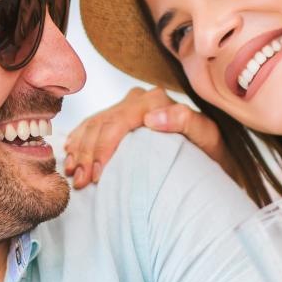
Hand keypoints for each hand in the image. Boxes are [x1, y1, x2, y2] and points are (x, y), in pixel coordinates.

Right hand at [63, 87, 224, 188]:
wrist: (210, 157)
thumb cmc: (210, 152)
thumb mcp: (207, 137)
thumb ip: (186, 121)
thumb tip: (152, 118)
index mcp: (156, 100)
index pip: (118, 122)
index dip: (103, 148)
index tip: (97, 175)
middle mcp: (140, 99)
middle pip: (102, 124)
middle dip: (86, 154)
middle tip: (80, 182)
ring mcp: (128, 107)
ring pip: (93, 125)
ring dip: (79, 150)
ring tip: (73, 175)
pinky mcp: (121, 117)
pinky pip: (92, 125)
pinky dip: (79, 141)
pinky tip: (71, 156)